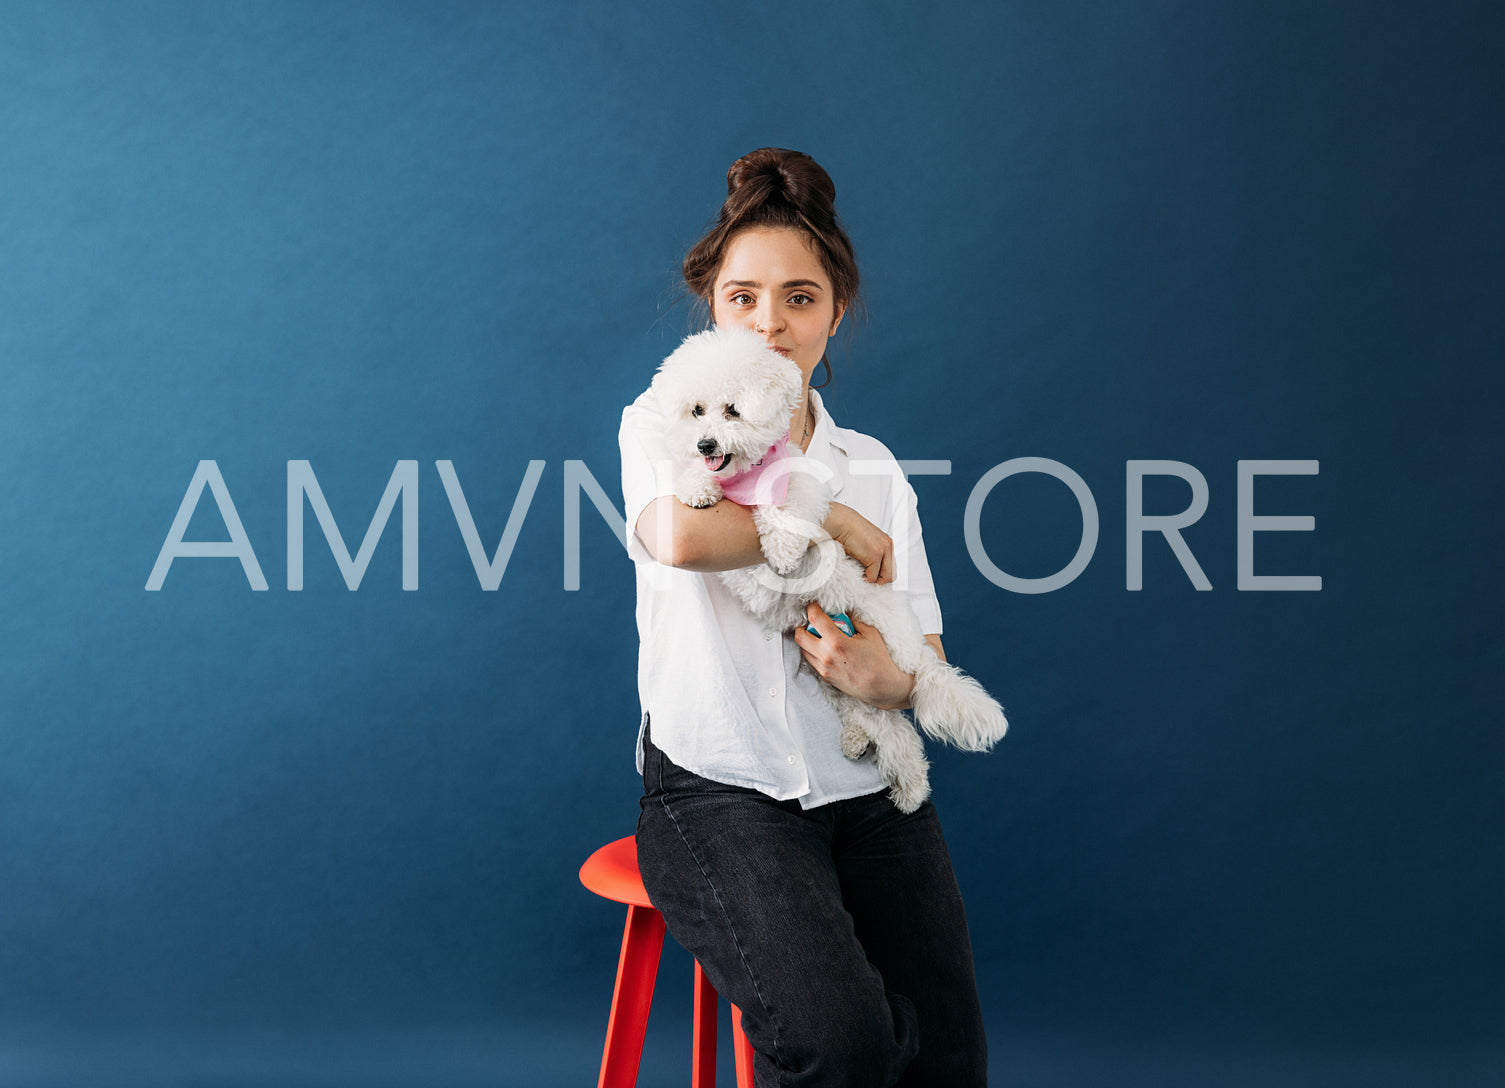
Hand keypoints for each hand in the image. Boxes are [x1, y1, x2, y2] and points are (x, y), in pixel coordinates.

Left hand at [793, 603, 913, 709]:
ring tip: (821, 637)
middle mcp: (826, 656)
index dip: (812, 608)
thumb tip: (843, 611)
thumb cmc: (878, 660)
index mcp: (837, 642)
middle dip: (802, 626)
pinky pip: (812, 661)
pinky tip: (827, 649)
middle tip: (813, 623)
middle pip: (799, 636)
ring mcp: (823, 668)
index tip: (814, 605)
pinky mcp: (825, 677)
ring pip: (803, 649)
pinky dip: (814, 652)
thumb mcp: (870, 633)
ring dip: (808, 640)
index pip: (815, 619)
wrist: (881, 687)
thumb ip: (854, 619)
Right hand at [823, 502, 894, 583]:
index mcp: (887, 542)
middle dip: (879, 581)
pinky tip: (857, 573)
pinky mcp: (875, 555)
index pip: (891, 566)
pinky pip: (872, 576)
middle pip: (892, 574)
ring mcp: (883, 550)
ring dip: (872, 580)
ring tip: (862, 577)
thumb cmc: (848, 531)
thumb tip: (871, 571)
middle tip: (867, 581)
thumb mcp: (865, 542)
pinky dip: (865, 578)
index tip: (872, 578)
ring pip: (885, 578)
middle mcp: (888, 546)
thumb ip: (871, 553)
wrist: (841, 522)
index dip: (882, 575)